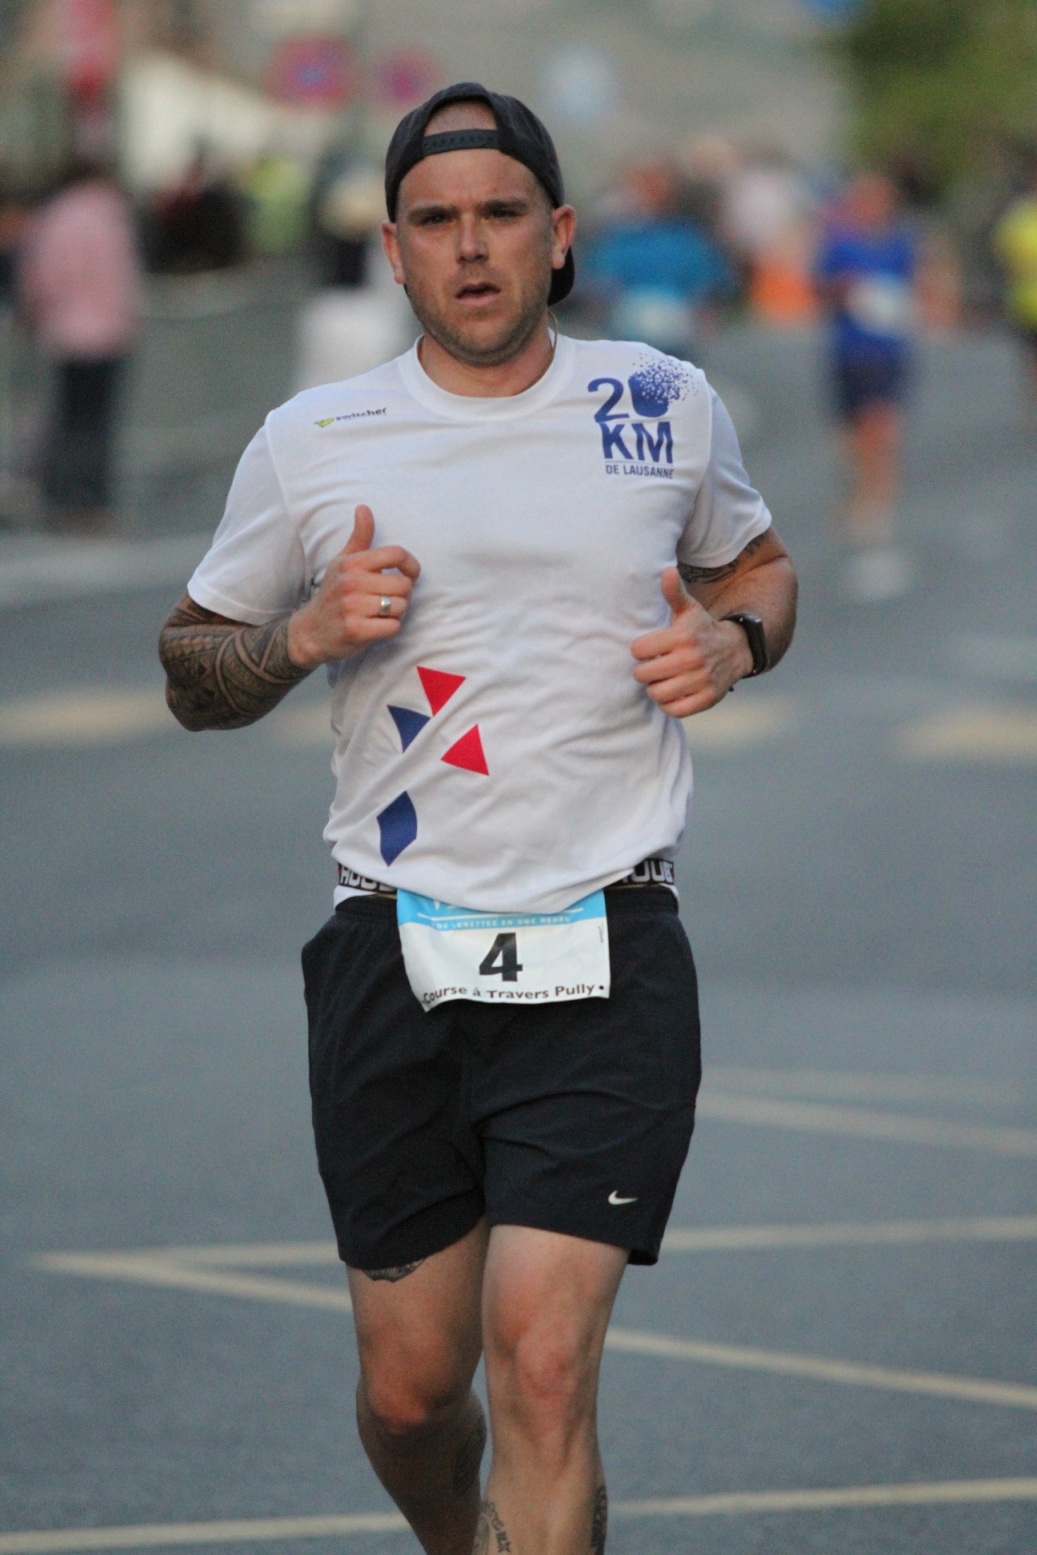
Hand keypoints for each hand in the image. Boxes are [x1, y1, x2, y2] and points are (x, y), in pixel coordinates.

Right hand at [286, 506, 419, 669]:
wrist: (310, 631)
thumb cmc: (333, 593)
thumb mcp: (343, 562)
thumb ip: (359, 537)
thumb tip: (364, 508)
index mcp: (352, 563)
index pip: (396, 554)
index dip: (411, 565)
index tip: (410, 575)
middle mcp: (351, 582)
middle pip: (403, 584)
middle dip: (403, 595)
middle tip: (390, 599)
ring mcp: (352, 607)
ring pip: (400, 606)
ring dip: (397, 613)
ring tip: (381, 613)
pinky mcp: (356, 631)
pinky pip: (392, 627)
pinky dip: (390, 628)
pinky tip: (377, 626)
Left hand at [631, 567, 753, 717]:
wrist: (735, 650)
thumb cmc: (702, 629)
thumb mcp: (689, 610)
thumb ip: (673, 593)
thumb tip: (666, 571)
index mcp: (682, 636)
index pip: (639, 650)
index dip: (640, 650)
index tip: (649, 649)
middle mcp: (691, 659)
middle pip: (643, 674)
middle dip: (645, 671)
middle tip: (653, 667)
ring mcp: (700, 681)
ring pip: (656, 694)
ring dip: (655, 689)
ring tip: (661, 680)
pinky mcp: (706, 699)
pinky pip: (673, 710)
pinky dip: (669, 704)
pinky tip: (672, 693)